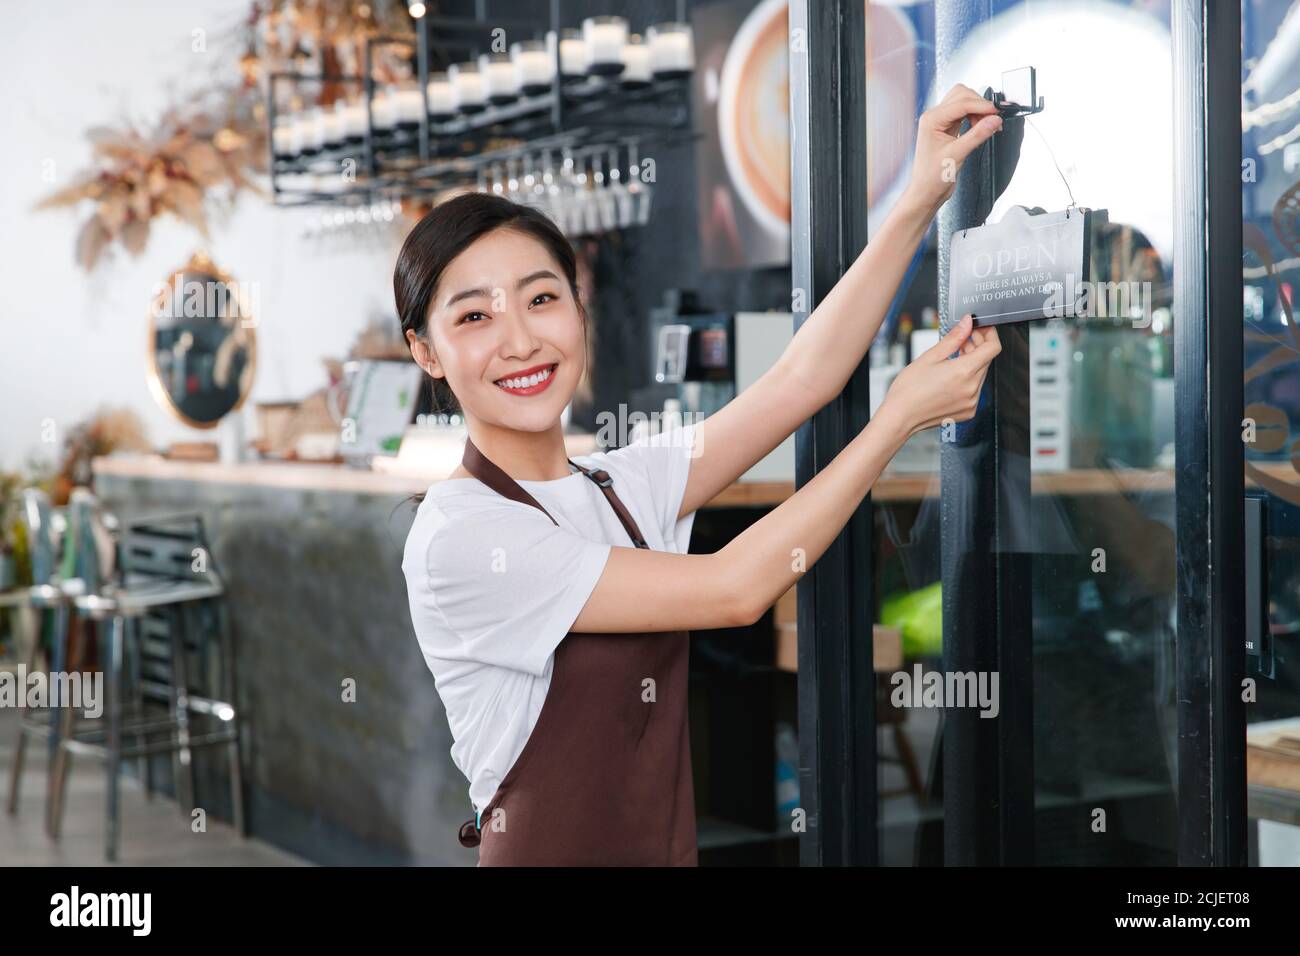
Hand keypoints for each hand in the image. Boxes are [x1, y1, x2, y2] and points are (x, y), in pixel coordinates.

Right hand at [878, 315, 1000, 439]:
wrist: (900, 417)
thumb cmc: (909, 390)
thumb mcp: (930, 357)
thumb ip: (953, 338)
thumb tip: (967, 322)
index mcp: (964, 372)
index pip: (993, 347)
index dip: (989, 334)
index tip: (979, 329)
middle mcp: (972, 389)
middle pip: (987, 360)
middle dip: (977, 346)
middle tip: (961, 340)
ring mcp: (971, 402)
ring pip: (981, 374)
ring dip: (973, 362)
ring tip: (953, 357)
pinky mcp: (968, 411)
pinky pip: (976, 389)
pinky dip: (968, 379)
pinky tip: (952, 376)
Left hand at [901, 84, 1003, 213]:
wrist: (926, 192)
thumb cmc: (932, 177)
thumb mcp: (957, 155)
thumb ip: (977, 135)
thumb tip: (994, 120)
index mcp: (931, 120)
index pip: (961, 103)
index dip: (982, 105)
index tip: (997, 111)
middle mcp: (934, 117)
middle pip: (962, 96)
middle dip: (980, 105)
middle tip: (993, 119)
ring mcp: (940, 122)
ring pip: (964, 103)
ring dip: (978, 111)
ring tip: (988, 126)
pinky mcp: (947, 128)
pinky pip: (964, 114)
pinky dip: (975, 117)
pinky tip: (981, 128)